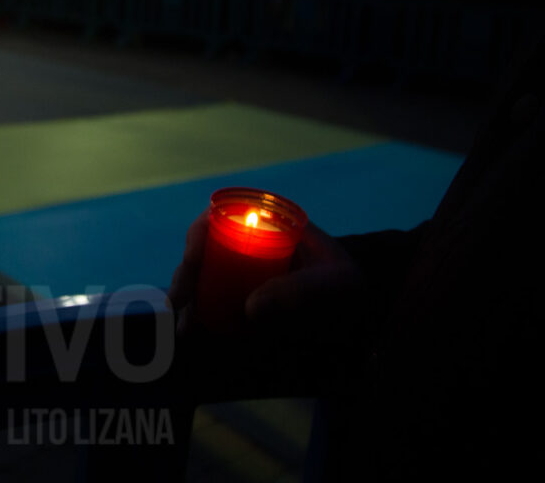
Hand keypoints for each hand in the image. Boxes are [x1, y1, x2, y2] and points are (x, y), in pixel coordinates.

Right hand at [168, 213, 362, 332]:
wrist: (365, 316)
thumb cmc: (351, 289)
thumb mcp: (333, 284)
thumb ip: (300, 291)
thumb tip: (250, 308)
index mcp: (271, 223)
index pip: (224, 215)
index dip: (200, 233)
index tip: (193, 259)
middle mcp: (251, 241)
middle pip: (205, 248)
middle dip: (187, 272)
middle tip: (179, 300)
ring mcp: (245, 270)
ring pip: (204, 275)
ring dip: (188, 295)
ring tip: (183, 324)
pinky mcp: (244, 296)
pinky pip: (213, 298)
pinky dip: (200, 312)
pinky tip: (192, 328)